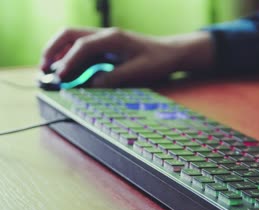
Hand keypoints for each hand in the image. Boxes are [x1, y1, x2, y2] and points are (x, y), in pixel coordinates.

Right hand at [40, 27, 213, 86]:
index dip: (68, 61)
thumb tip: (91, 85)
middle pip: (69, 34)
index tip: (60, 76)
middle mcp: (105, 35)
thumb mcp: (139, 72)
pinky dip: (71, 60)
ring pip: (72, 40)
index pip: (83, 45)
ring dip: (59, 54)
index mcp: (113, 38)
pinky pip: (82, 51)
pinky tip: (68, 74)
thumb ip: (114, 78)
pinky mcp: (105, 49)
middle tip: (44, 69)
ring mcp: (104, 41)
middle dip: (52, 49)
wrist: (171, 54)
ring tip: (51, 73)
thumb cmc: (158, 61)